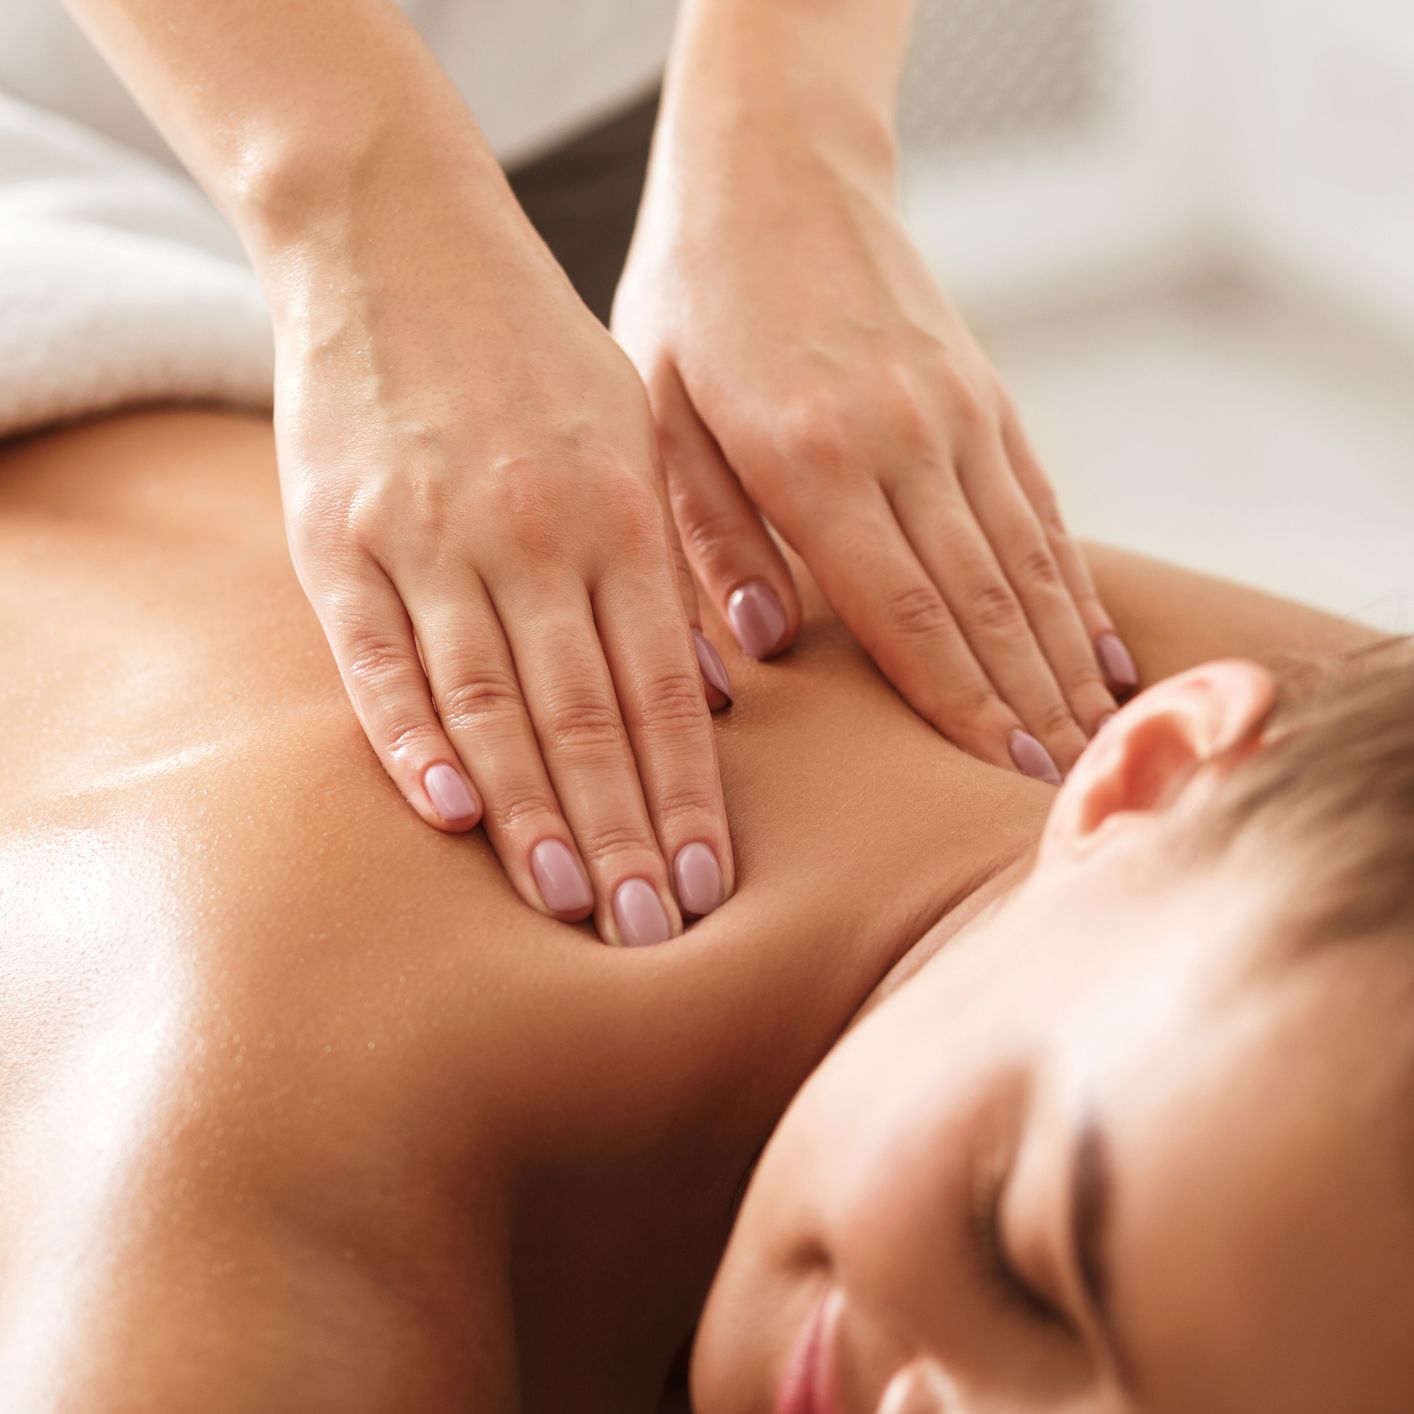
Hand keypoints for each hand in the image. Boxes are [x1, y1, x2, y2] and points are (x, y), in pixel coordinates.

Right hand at [262, 171, 733, 944]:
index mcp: (621, 514)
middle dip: (624, 832)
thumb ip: (668, 561)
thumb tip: (712, 690)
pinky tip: (448, 813)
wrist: (396, 239)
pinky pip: (378, 654)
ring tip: (568, 903)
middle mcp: (534, 533)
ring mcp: (431, 536)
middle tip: (652, 934)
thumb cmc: (537, 355)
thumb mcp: (633, 435)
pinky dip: (411, 736)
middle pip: (588, 712)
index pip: (664, 687)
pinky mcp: (336, 535)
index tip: (710, 885)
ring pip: (493, 698)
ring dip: (534, 811)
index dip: (688, 793)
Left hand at [614, 121, 1136, 781]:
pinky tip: (1100, 645)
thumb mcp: (657, 412)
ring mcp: (957, 416)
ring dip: (1064, 660)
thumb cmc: (694, 303)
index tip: (1003, 775)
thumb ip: (706, 533)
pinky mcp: (984, 397)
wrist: (777, 172)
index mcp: (811, 458)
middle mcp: (905, 441)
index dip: (961, 703)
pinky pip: (1041, 507)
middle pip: (982, 601)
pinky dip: (1074, 585)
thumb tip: (760, 647)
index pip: (904, 611)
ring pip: (1027, 562)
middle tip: (1066, 793)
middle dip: (1028, 704)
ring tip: (1099, 741)